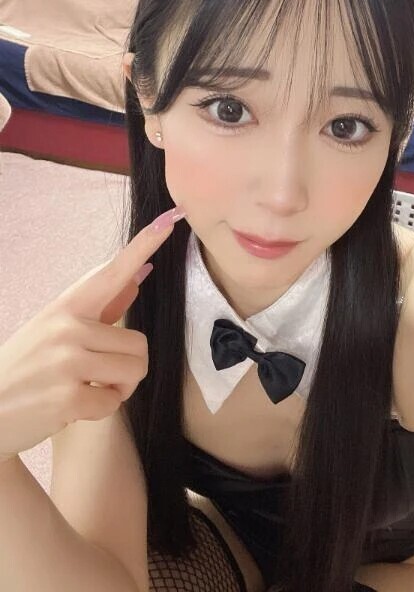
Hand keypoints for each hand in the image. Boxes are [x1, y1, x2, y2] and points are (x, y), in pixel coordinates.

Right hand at [0, 207, 185, 463]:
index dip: (144, 246)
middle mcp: (67, 327)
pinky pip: (114, 402)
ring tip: (88, 387)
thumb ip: (104, 306)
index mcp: (66, 307)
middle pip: (140, 344)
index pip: (111, 272)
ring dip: (119, 388)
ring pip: (135, 371)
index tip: (170, 220)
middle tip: (96, 374)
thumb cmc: (28, 368)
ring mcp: (67, 361)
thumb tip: (139, 273)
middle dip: (127, 366)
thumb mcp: (57, 330)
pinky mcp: (68, 396)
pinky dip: (101, 409)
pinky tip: (73, 407)